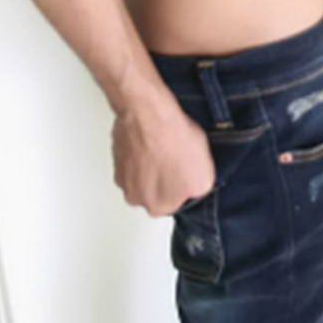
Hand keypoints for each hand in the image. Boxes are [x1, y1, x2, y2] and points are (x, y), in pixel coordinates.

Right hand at [111, 92, 216, 216]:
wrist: (151, 115)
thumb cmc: (173, 144)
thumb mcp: (205, 178)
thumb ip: (198, 192)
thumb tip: (196, 191)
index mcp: (157, 207)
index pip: (174, 203)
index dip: (184, 186)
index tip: (189, 173)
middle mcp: (135, 195)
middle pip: (156, 189)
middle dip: (168, 176)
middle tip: (180, 157)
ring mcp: (123, 174)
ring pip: (144, 172)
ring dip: (155, 161)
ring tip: (169, 144)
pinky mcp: (117, 153)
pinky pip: (135, 154)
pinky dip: (144, 146)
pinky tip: (157, 135)